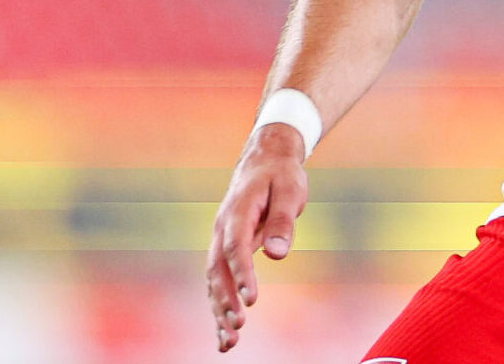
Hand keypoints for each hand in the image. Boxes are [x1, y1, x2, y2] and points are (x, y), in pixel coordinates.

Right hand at [205, 124, 308, 351]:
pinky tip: (225, 335)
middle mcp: (222, 229)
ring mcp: (221, 241)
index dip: (242, 274)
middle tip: (237, 327)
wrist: (265, 161)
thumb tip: (277, 254)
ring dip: (219, 310)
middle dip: (225, 300)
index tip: (252, 300)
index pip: (236, 246)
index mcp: (237, 212)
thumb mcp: (289, 190)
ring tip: (228, 342)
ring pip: (214, 280)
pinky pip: (218, 282)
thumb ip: (282, 221)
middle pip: (217, 269)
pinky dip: (220, 307)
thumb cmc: (280, 175)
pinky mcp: (226, 251)